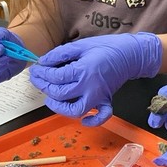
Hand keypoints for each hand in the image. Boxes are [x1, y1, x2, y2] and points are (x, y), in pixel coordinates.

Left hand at [29, 32, 160, 125]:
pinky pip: (101, 116)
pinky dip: (93, 121)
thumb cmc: (106, 47)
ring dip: (60, 108)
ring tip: (51, 99)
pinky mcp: (107, 100)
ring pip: (75, 110)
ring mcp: (99, 95)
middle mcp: (90, 86)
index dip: (42, 73)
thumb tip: (43, 62)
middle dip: (44, 87)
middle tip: (38, 79)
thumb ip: (60, 54)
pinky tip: (83, 120)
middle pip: (60, 93)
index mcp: (83, 70)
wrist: (130, 53)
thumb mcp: (81, 45)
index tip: (36, 69)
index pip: (56, 76)